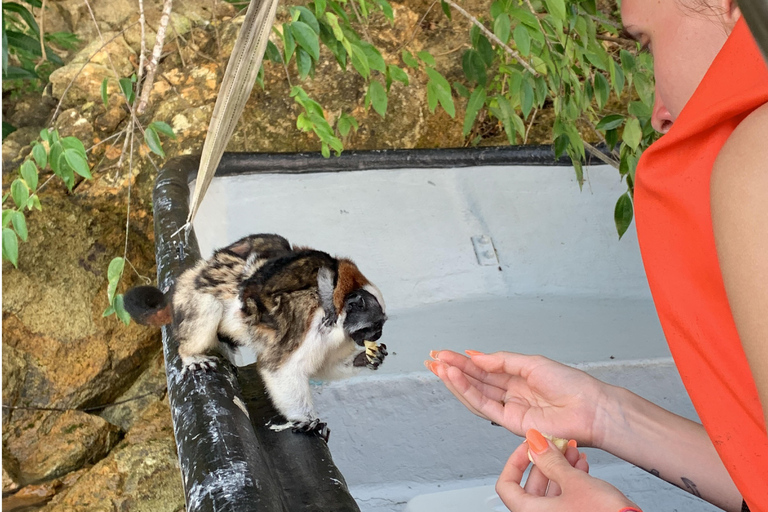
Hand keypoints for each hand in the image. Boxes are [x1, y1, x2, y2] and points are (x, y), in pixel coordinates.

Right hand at [426, 350, 612, 446]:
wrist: (590, 408)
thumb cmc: (572, 386)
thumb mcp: (532, 363)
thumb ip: (502, 361)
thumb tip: (477, 356)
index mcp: (518, 378)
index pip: (484, 369)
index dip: (463, 361)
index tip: (444, 353)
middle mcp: (511, 394)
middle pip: (475, 381)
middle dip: (453, 370)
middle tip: (433, 359)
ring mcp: (510, 408)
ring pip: (475, 394)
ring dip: (455, 381)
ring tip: (439, 367)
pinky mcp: (510, 422)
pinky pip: (484, 406)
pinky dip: (467, 392)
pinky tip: (455, 379)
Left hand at [496, 429, 636, 511]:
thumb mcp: (574, 482)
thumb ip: (551, 461)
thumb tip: (535, 444)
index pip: (506, 486)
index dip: (515, 462)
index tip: (528, 447)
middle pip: (531, 486)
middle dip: (544, 461)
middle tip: (553, 445)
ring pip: (551, 491)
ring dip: (560, 468)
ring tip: (572, 451)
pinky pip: (566, 498)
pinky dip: (572, 481)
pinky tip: (582, 466)